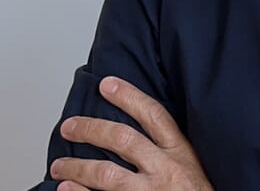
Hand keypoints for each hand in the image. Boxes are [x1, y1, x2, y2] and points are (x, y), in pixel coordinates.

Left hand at [50, 76, 212, 190]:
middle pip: (123, 140)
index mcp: (181, 152)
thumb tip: (144, 128)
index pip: (153, 114)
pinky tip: (64, 188)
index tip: (107, 84)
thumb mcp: (194, 164)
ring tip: (59, 163)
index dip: (128, 96)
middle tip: (70, 125)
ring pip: (107, 174)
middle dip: (92, 129)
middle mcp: (165, 169)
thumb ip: (172, 147)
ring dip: (78, 166)